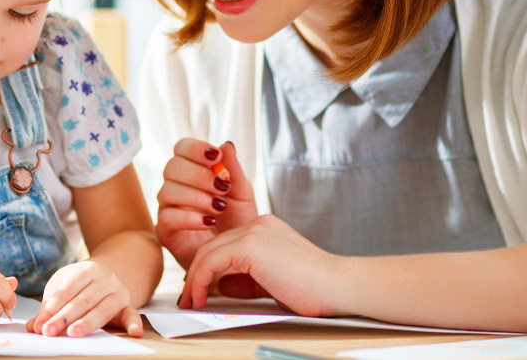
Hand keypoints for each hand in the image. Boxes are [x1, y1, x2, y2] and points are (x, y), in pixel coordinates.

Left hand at [26, 260, 141, 337]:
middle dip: (64, 317)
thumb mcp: (62, 286)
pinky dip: (134, 325)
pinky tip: (134, 333)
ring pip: (102, 309)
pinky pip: (133, 315)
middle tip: (49, 332)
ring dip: (87, 323)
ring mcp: (118, 292)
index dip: (53, 307)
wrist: (107, 274)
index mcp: (85, 270)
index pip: (67, 289)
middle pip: (83, 300)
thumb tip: (33, 327)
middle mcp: (104, 279)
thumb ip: (48, 308)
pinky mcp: (128, 306)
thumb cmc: (79, 284)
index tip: (40, 324)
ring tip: (73, 333)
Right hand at [156, 139, 258, 268]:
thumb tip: (226, 145)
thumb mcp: (242, 194)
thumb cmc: (237, 222)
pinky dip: (189, 218)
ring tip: (219, 207)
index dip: (195, 149)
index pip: (182, 149)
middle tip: (222, 187)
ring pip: (167, 192)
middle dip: (198, 175)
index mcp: (192, 171)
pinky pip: (167, 217)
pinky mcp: (166, 231)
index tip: (215, 156)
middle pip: (172, 167)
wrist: (237, 257)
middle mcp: (176, 187)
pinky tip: (209, 221)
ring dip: (195, 197)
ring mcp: (168, 209)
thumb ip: (234, 171)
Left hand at [179, 214, 343, 316]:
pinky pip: (211, 261)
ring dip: (194, 279)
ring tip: (190, 302)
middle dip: (195, 273)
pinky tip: (199, 298)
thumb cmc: (315, 289)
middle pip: (213, 245)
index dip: (208, 267)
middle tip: (187, 298)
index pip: (226, 244)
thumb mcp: (272, 282)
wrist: (338, 286)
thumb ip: (246, 280)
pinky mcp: (250, 244)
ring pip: (208, 252)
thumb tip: (218, 285)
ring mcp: (254, 231)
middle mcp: (258, 224)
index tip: (199, 290)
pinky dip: (199, 280)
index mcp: (265, 229)